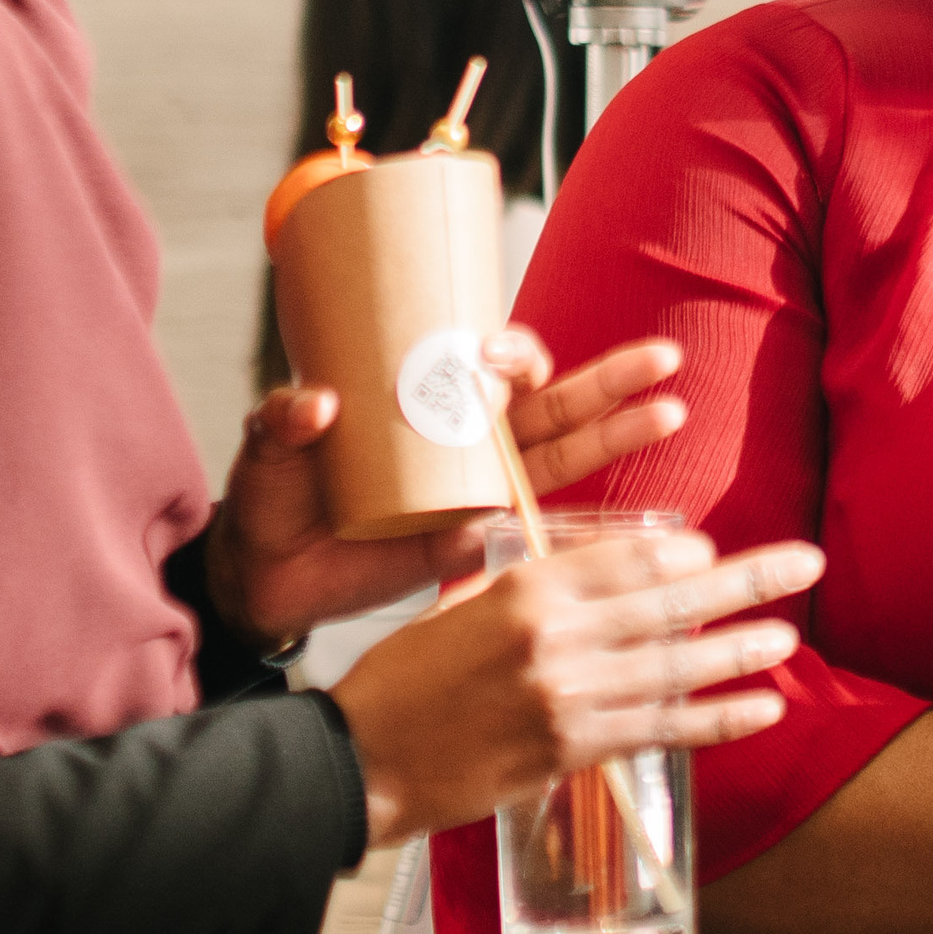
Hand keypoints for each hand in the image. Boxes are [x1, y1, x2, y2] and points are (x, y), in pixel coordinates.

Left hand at [207, 329, 687, 647]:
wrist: (262, 579)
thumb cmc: (271, 501)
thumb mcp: (271, 449)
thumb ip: (285, 419)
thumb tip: (316, 403)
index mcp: (425, 402)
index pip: (488, 365)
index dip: (511, 354)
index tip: (497, 355)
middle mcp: (463, 441)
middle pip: (551, 404)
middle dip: (607, 380)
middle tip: (659, 359)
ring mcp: (477, 492)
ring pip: (563, 456)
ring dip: (617, 432)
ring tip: (670, 410)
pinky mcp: (476, 545)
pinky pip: (542, 528)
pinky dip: (589, 524)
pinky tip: (642, 517)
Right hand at [330, 531, 827, 844]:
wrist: (362, 762)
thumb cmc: (405, 678)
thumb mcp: (464, 601)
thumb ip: (537, 583)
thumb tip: (608, 571)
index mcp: (526, 586)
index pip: (629, 558)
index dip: (683, 551)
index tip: (711, 549)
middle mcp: (556, 637)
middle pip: (672, 602)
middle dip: (747, 581)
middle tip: (806, 562)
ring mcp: (569, 698)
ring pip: (677, 666)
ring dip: (743, 650)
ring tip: (790, 634)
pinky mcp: (572, 752)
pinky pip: (662, 731)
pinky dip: (717, 720)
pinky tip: (761, 709)